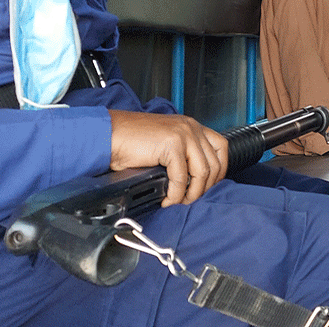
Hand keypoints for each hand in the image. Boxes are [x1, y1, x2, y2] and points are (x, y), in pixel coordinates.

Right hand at [108, 110, 228, 206]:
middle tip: (191, 199)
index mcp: (191, 126)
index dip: (220, 170)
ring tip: (180, 201)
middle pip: (215, 163)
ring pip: (203, 172)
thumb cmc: (130, 141)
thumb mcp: (165, 144)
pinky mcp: (172, 145)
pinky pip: (182, 177)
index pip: (221, 147)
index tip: (209, 185)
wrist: (107, 135)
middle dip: (206, 187)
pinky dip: (176, 193)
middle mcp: (191, 128)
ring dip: (192, 193)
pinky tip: (167, 199)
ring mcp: (183, 134)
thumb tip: (195, 180)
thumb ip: (183, 154)